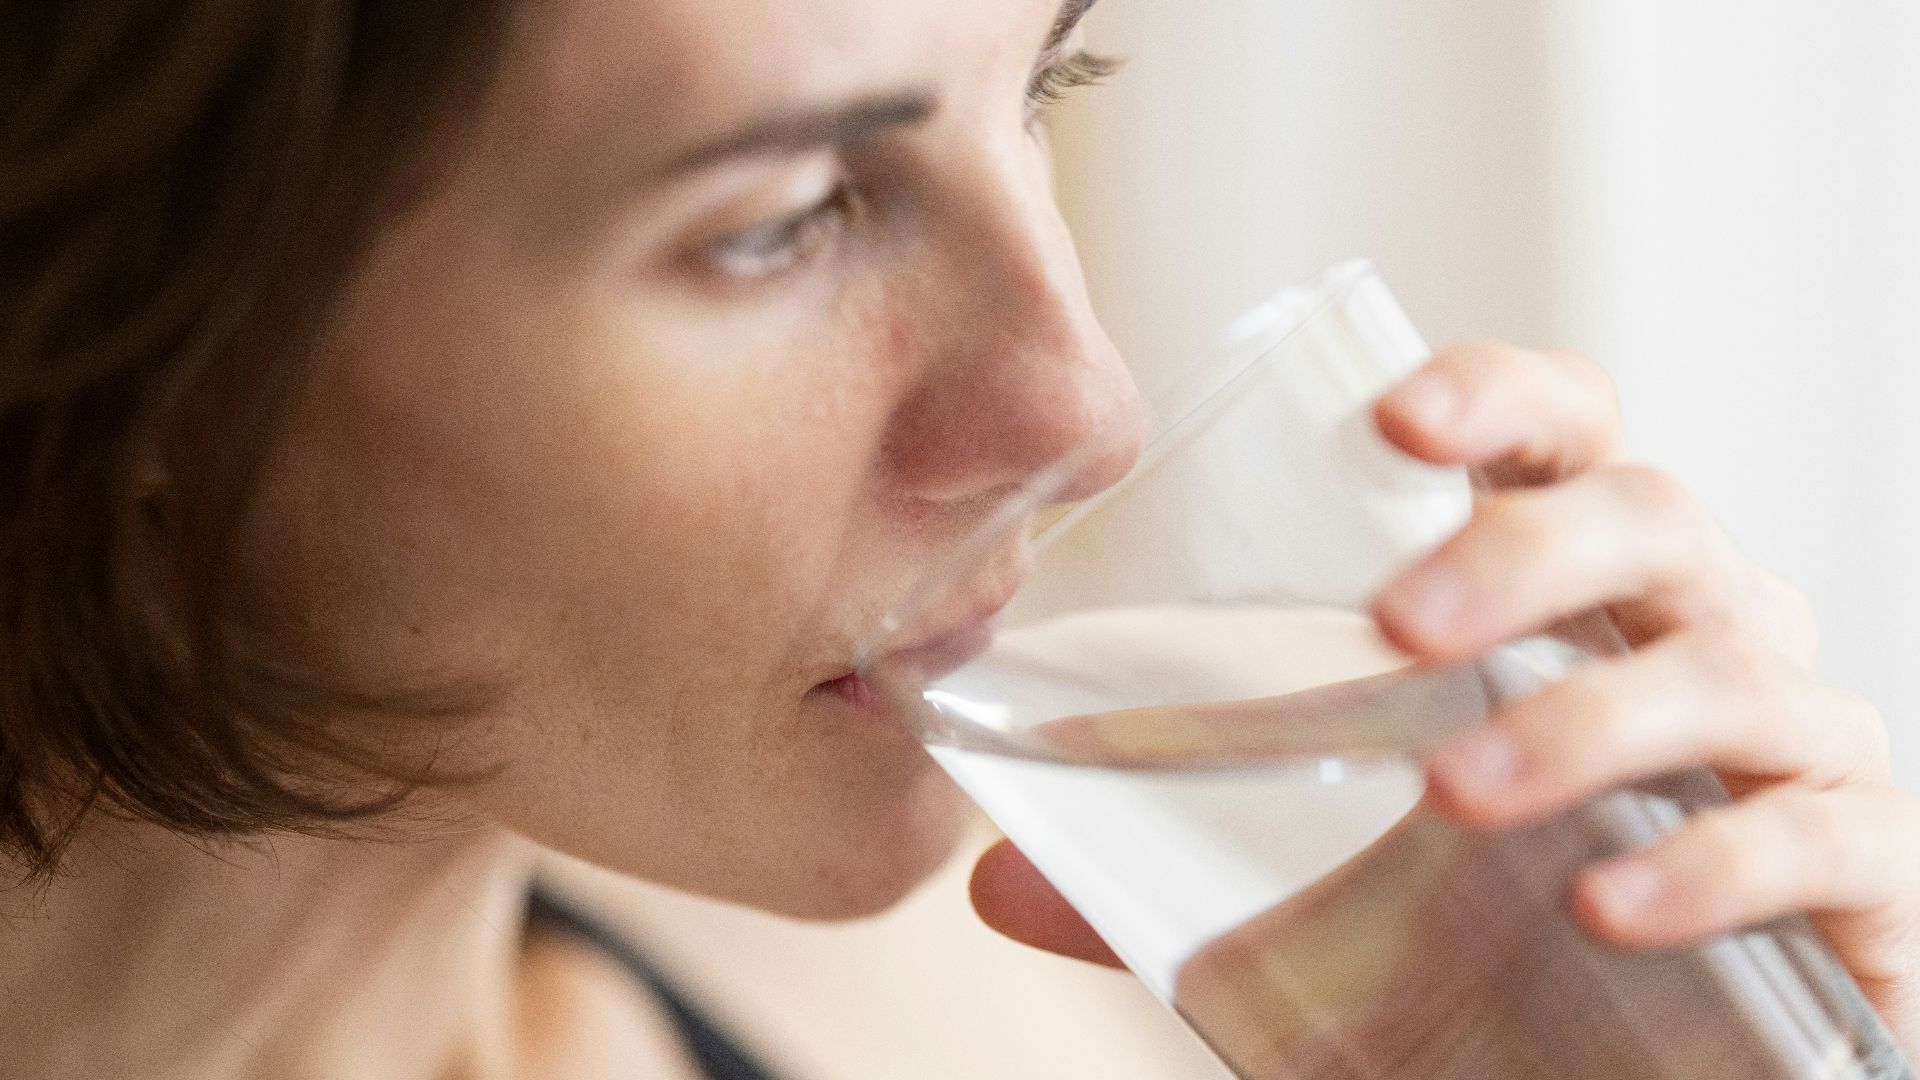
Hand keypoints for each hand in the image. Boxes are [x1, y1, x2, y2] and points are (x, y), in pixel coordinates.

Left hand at [968, 340, 1919, 1051]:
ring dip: (1587, 717)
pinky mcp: (1862, 872)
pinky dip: (1717, 861)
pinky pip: (1819, 835)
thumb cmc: (1496, 949)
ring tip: (1459, 790)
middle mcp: (1696, 634)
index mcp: (1574, 600)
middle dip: (1525, 553)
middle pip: (1652, 517)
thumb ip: (1180, 874)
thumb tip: (997, 877)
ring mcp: (1792, 746)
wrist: (1645, 1077)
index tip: (1393, 422)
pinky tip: (1611, 906)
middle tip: (1397, 626)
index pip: (1563, 439)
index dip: (1499, 398)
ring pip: (1727, 665)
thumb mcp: (1324, 902)